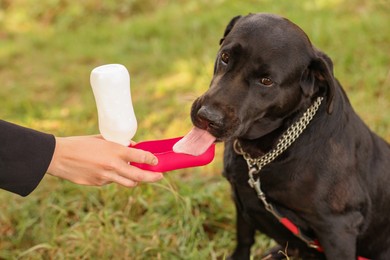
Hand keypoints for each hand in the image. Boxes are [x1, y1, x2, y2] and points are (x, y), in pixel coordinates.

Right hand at [47, 135, 162, 186]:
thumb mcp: (101, 139)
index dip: (152, 160)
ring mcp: (105, 177)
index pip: (141, 157)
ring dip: (135, 180)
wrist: (58, 156)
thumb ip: (118, 144)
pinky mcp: (97, 184)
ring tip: (138, 176)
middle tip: (160, 176)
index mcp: (116, 151)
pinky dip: (115, 178)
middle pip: (140, 176)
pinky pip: (112, 182)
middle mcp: (113, 166)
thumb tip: (133, 146)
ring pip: (128, 183)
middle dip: (153, 177)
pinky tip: (108, 170)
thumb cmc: (80, 144)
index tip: (156, 161)